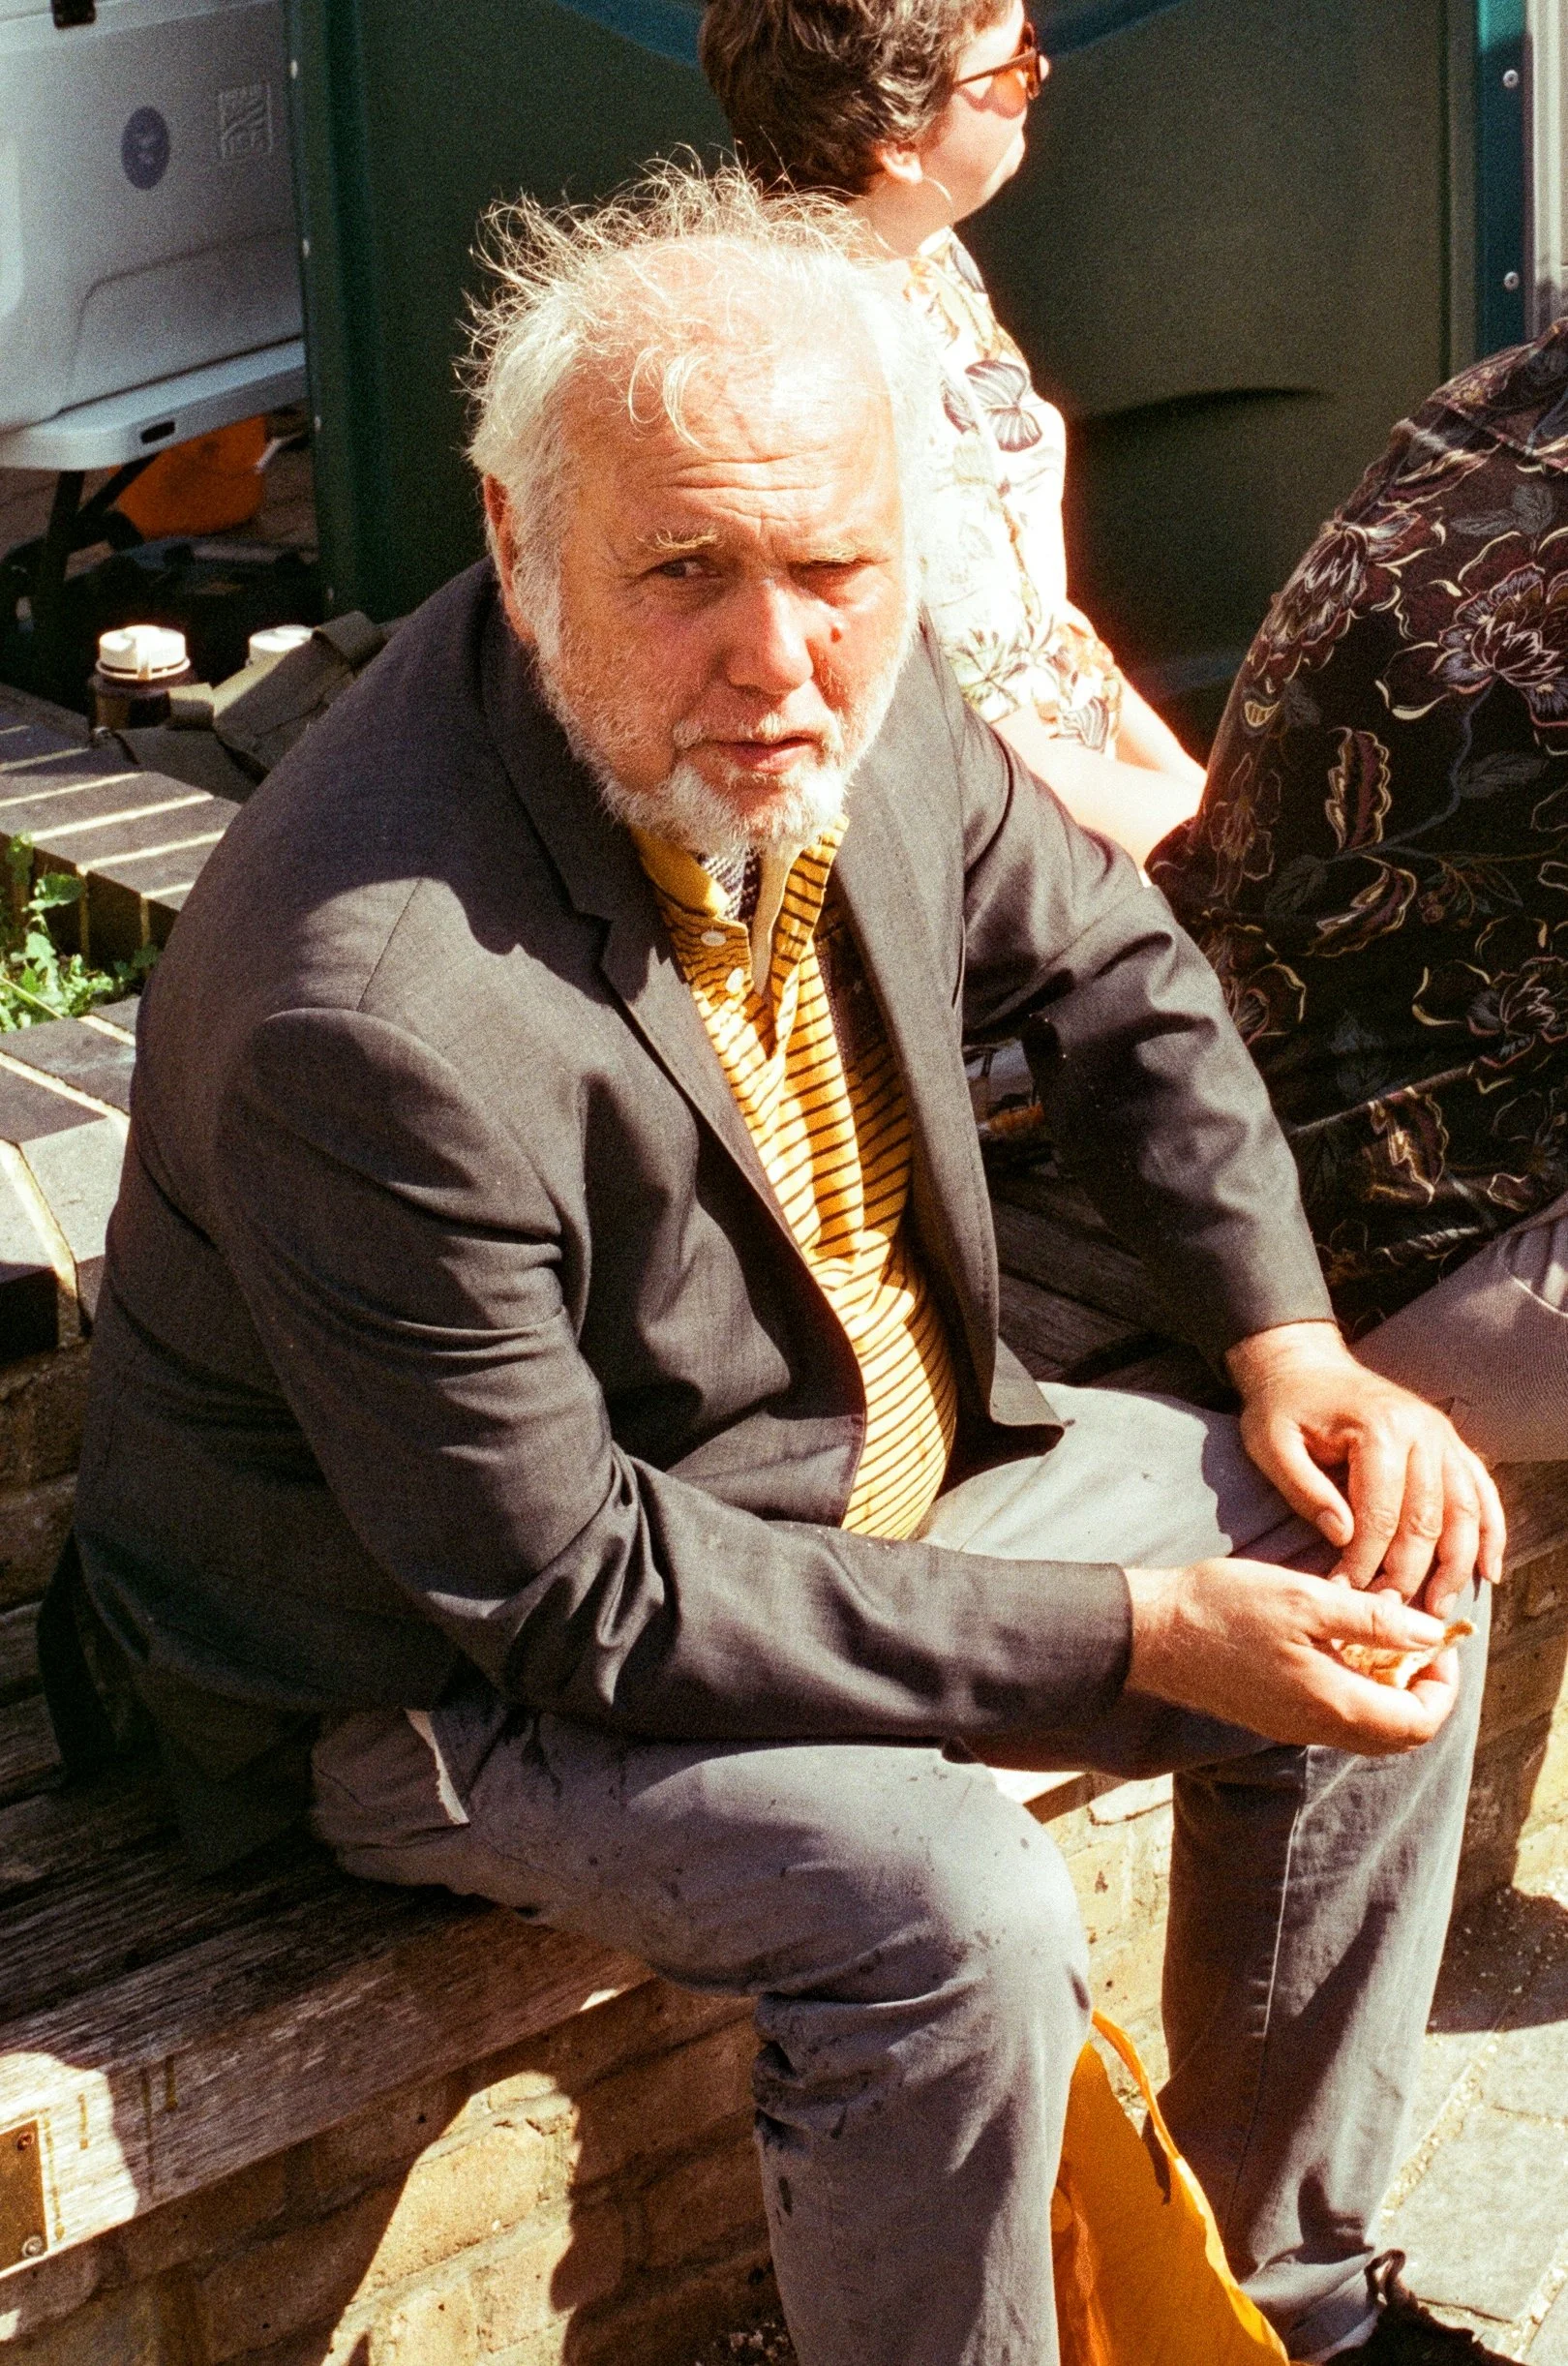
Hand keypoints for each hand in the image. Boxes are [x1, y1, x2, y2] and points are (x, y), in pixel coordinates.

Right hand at [1125, 1558, 1460, 1752]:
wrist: (1152, 1634)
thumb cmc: (1224, 1609)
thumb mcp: (1307, 1599)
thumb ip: (1374, 1622)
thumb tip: (1430, 1635)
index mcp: (1334, 1704)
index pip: (1420, 1722)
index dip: (1442, 1684)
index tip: (1436, 1640)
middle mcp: (1318, 1728)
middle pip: (1399, 1734)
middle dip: (1420, 1689)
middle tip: (1413, 1639)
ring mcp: (1293, 1726)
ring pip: (1368, 1727)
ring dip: (1387, 1688)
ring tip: (1375, 1634)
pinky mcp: (1273, 1716)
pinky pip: (1335, 1716)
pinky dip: (1354, 1687)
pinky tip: (1335, 1643)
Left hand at [1226, 1322, 1504, 1615]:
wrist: (1304, 1364)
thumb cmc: (1284, 1407)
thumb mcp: (1272, 1444)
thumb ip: (1304, 1490)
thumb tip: (1343, 1538)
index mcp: (1379, 1428)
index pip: (1381, 1513)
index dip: (1366, 1562)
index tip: (1346, 1595)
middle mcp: (1423, 1430)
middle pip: (1428, 1519)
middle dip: (1409, 1573)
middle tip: (1389, 1614)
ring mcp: (1443, 1436)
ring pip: (1464, 1511)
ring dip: (1456, 1564)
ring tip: (1438, 1607)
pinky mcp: (1450, 1444)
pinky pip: (1481, 1493)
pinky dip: (1489, 1533)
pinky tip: (1487, 1571)